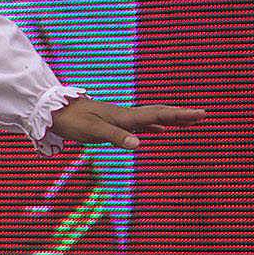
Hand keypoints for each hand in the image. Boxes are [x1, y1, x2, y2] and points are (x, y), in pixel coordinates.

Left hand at [50, 95, 202, 149]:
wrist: (53, 111)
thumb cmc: (72, 121)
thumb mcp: (93, 131)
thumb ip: (116, 136)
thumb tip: (140, 143)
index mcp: (125, 116)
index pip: (158, 115)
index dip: (180, 115)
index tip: (201, 113)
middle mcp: (126, 115)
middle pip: (159, 114)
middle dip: (181, 115)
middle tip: (202, 115)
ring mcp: (120, 119)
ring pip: (152, 118)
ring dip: (171, 120)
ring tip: (188, 121)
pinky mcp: (113, 123)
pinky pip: (140, 124)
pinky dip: (154, 127)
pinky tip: (159, 131)